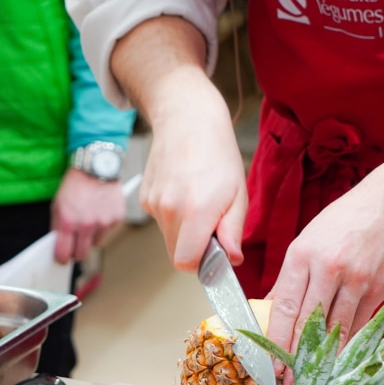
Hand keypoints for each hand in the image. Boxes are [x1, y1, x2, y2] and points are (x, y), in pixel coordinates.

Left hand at [50, 167, 126, 263]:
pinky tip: (100, 212)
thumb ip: (58, 225)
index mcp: (67, 221)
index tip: (62, 259)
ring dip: (91, 237)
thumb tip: (58, 244)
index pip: (63, 252)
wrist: (95, 166)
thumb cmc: (75, 184)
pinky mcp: (116, 218)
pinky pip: (108, 231)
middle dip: (77, 252)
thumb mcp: (58, 203)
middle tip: (75, 245)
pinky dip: (103, 226)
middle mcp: (86, 224)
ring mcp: (103, 222)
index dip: (62, 258)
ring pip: (96, 243)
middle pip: (81, 254)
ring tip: (89, 220)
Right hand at [139, 80, 247, 270]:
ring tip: (198, 199)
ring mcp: (154, 203)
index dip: (201, 264)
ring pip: (168, 236)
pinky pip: (160, 220)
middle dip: (194, 247)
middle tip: (211, 223)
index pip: (186, 263)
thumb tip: (231, 259)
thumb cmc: (217, 154)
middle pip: (176, 254)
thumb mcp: (238, 194)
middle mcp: (170, 209)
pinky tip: (184, 190)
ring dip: (183, 229)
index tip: (214, 252)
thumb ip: (233, 231)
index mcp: (196, 211)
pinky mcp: (145, 197)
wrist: (187, 120)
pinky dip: (172, 214)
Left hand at [264, 165, 383, 381]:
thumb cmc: (341, 223)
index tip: (271, 364)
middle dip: (296, 357)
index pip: (285, 306)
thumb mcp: (306, 242)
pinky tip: (338, 361)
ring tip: (312, 378)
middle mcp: (328, 269)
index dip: (277, 339)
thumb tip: (270, 307)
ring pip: (336, 329)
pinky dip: (347, 345)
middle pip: (308, 322)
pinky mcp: (378, 290)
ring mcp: (355, 281)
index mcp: (302, 255)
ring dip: (323, 358)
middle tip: (289, 383)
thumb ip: (289, 277)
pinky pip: (359, 325)